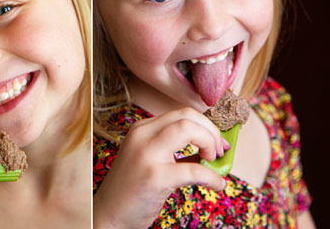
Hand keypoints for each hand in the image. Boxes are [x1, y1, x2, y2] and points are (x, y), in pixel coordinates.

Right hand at [94, 108, 227, 228]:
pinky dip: (211, 175)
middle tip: (220, 151)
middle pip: (187, 116)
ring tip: (214, 162)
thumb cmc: (134, 191)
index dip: (206, 124)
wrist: (109, 216)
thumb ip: (180, 153)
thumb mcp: (153, 162)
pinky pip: (193, 169)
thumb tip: (213, 150)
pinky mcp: (154, 176)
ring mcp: (147, 153)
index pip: (181, 112)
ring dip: (210, 142)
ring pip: (188, 129)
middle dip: (211, 131)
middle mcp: (143, 134)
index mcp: (142, 129)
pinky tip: (218, 184)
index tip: (218, 141)